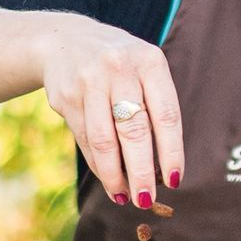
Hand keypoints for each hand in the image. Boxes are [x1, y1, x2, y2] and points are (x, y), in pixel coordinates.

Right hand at [37, 16, 183, 204]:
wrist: (65, 40)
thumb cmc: (120, 66)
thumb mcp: (144, 70)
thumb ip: (155, 109)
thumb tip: (163, 171)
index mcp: (149, 62)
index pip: (166, 115)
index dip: (171, 152)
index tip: (175, 180)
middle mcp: (119, 68)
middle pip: (134, 131)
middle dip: (142, 171)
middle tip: (147, 200)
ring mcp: (89, 81)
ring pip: (104, 140)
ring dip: (115, 175)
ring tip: (125, 196)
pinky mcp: (66, 96)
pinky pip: (85, 139)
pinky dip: (98, 164)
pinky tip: (108, 179)